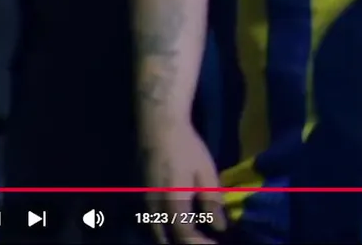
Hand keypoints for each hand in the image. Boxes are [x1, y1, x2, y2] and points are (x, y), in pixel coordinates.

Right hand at [140, 120, 224, 243]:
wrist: (159, 128)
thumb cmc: (187, 148)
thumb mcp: (206, 174)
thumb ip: (211, 202)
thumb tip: (220, 228)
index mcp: (173, 203)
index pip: (184, 235)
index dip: (200, 244)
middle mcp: (154, 208)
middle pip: (165, 239)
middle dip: (184, 244)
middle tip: (202, 242)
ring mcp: (144, 202)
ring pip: (155, 231)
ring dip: (171, 238)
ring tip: (192, 236)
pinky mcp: (141, 196)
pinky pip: (150, 221)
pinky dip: (163, 229)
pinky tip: (177, 223)